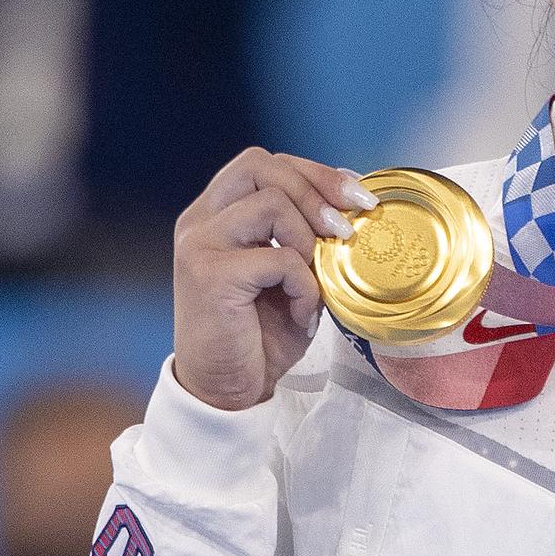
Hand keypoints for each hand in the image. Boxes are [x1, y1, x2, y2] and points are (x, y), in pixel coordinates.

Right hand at [172, 149, 377, 412]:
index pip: (262, 164)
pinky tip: (300, 312)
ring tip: (314, 281)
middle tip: (350, 225)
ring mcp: (200, 245)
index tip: (354, 196)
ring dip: (308, 241)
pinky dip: (304, 286)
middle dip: (316, 188)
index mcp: (215, 214)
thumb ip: (305, 238)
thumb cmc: (259, 335)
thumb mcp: (289, 276)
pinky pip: (279, 259)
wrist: (225, 391)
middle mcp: (200, 221)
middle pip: (261, 166)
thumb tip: (352, 206)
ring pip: (272, 205)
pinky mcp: (209, 275)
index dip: (313, 172)